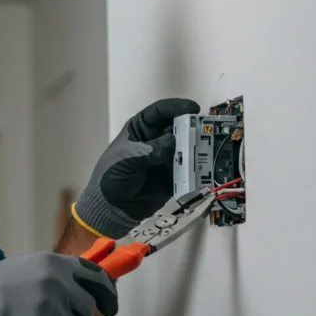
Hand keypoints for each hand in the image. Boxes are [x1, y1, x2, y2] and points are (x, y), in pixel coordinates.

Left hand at [74, 98, 200, 237]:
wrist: (111, 208)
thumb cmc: (111, 177)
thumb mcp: (126, 160)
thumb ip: (149, 150)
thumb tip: (173, 141)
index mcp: (140, 129)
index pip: (159, 112)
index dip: (176, 107)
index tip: (191, 108)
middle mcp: (156, 140)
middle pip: (177, 127)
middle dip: (190, 127)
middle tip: (203, 130)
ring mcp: (166, 158)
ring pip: (186, 147)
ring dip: (195, 148)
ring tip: (205, 150)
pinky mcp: (173, 176)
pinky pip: (187, 169)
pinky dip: (194, 169)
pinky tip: (200, 169)